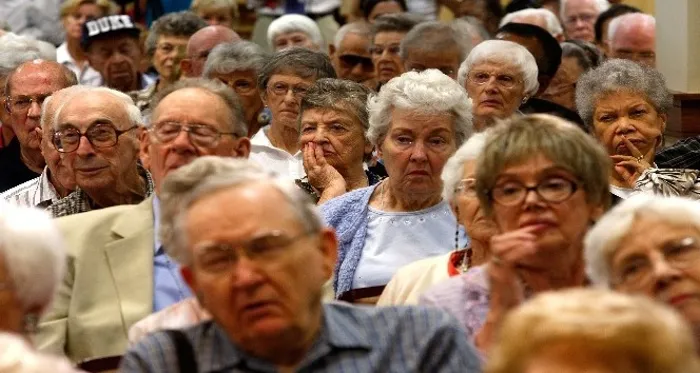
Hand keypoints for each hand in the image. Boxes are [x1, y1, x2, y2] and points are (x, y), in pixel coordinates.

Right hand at [303, 143, 344, 192]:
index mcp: (311, 179)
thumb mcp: (321, 187)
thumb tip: (321, 178)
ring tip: (310, 143)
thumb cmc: (331, 191)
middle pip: (306, 162)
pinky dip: (317, 151)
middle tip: (306, 146)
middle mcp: (311, 174)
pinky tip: (317, 146)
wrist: (334, 192)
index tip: (305, 155)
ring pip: (310, 158)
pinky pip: (319, 157)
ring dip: (309, 150)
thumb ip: (319, 181)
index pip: (306, 168)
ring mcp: (316, 170)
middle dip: (306, 153)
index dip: (305, 160)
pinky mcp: (323, 167)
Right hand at [475, 226, 539, 353]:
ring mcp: (495, 271)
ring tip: (533, 240)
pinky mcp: (501, 277)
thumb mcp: (516, 278)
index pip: (500, 241)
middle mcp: (492, 265)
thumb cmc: (514, 301)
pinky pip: (508, 258)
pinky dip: (520, 250)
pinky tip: (533, 248)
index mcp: (495, 264)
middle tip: (535, 232)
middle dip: (517, 233)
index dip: (517, 233)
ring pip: (500, 246)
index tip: (535, 229)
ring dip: (518, 240)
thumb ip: (518, 264)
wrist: (507, 319)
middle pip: (497, 241)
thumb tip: (532, 248)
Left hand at [611, 136, 652, 186]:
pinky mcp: (642, 168)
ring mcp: (643, 165)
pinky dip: (625, 163)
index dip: (630, 148)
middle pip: (635, 151)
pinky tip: (619, 164)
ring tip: (612, 156)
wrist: (648, 192)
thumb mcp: (629, 179)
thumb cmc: (641, 186)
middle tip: (622, 137)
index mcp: (641, 165)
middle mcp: (643, 163)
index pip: (635, 155)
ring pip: (630, 158)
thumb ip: (624, 172)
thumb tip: (616, 166)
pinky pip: (632, 163)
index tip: (624, 141)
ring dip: (620, 157)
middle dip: (629, 144)